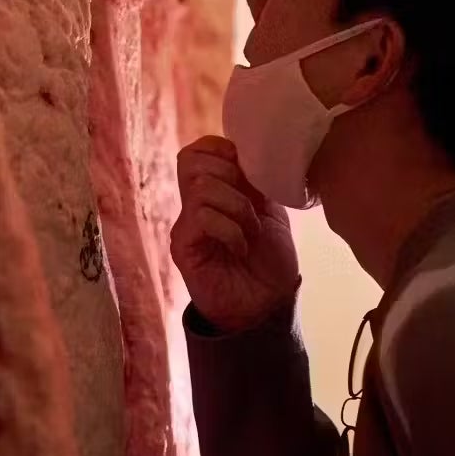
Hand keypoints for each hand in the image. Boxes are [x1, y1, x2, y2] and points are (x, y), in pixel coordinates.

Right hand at [171, 136, 299, 332]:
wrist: (267, 306)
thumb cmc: (270, 260)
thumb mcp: (270, 210)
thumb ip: (254, 181)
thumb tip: (244, 152)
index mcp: (215, 190)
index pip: (197, 150)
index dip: (222, 149)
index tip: (249, 171)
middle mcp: (194, 204)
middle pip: (190, 160)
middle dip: (231, 175)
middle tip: (252, 205)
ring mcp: (186, 225)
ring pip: (201, 188)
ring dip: (237, 207)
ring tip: (250, 232)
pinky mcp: (183, 247)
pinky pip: (201, 217)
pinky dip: (229, 228)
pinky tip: (241, 247)